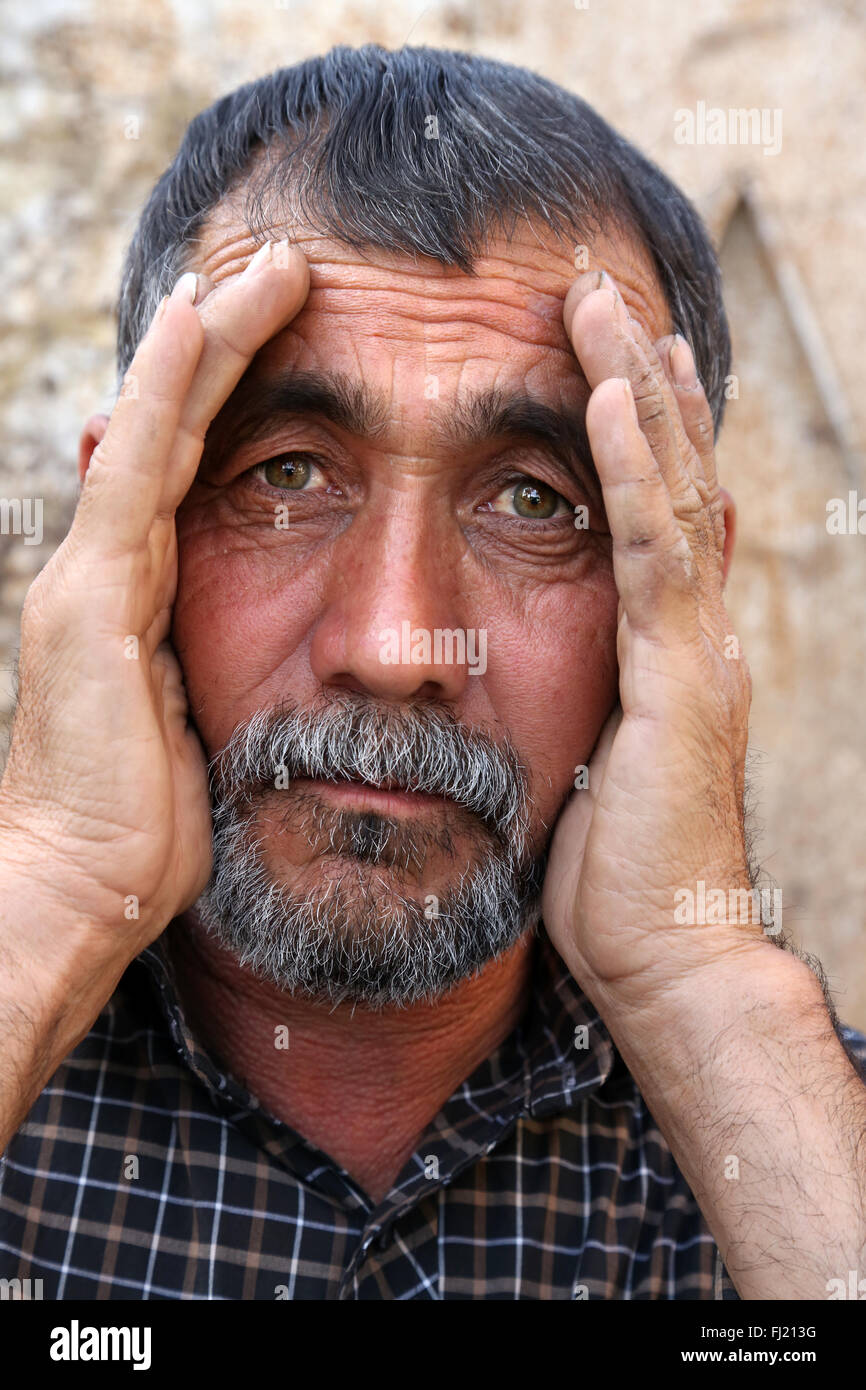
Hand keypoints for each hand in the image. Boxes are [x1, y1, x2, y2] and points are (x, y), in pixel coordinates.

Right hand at [0, 240, 309, 986]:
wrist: (77, 889)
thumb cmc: (142, 832)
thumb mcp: (199, 734)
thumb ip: (212, 672)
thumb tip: (254, 652)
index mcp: (141, 599)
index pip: (195, 473)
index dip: (237, 401)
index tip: (291, 339)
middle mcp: (110, 568)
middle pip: (179, 429)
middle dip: (229, 346)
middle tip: (287, 268)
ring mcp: (92, 572)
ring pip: (160, 425)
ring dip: (211, 339)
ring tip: (267, 264)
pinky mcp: (93, 593)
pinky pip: (141, 465)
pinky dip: (170, 385)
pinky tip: (201, 316)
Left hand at [542, 269, 764, 1013]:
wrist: (662, 959)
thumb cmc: (610, 877)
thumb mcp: (580, 765)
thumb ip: (571, 700)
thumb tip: (529, 669)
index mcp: (665, 650)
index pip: (652, 515)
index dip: (634, 431)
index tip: (605, 359)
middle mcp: (693, 632)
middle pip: (670, 477)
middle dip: (637, 379)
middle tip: (603, 291)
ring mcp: (695, 649)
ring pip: (670, 489)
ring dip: (635, 388)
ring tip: (601, 301)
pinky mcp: (680, 678)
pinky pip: (652, 551)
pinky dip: (634, 468)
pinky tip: (613, 395)